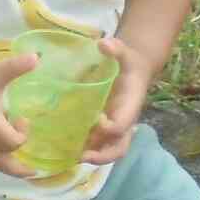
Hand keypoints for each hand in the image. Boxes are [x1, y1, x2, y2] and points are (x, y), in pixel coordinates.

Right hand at [0, 50, 37, 178]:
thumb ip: (16, 66)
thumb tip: (37, 57)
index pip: (13, 143)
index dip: (23, 133)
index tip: (22, 116)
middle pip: (2, 164)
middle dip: (18, 170)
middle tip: (33, 173)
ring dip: (8, 163)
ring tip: (21, 164)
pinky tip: (2, 139)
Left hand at [79, 36, 157, 166]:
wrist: (134, 70)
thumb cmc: (128, 62)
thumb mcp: (125, 53)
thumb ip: (116, 49)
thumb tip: (103, 43)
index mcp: (129, 106)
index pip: (123, 124)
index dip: (112, 127)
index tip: (98, 119)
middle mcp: (123, 121)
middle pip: (119, 148)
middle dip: (103, 155)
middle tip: (83, 156)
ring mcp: (114, 128)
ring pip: (108, 151)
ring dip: (92, 156)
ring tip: (70, 156)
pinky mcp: (104, 128)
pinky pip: (97, 144)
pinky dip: (85, 149)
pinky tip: (65, 149)